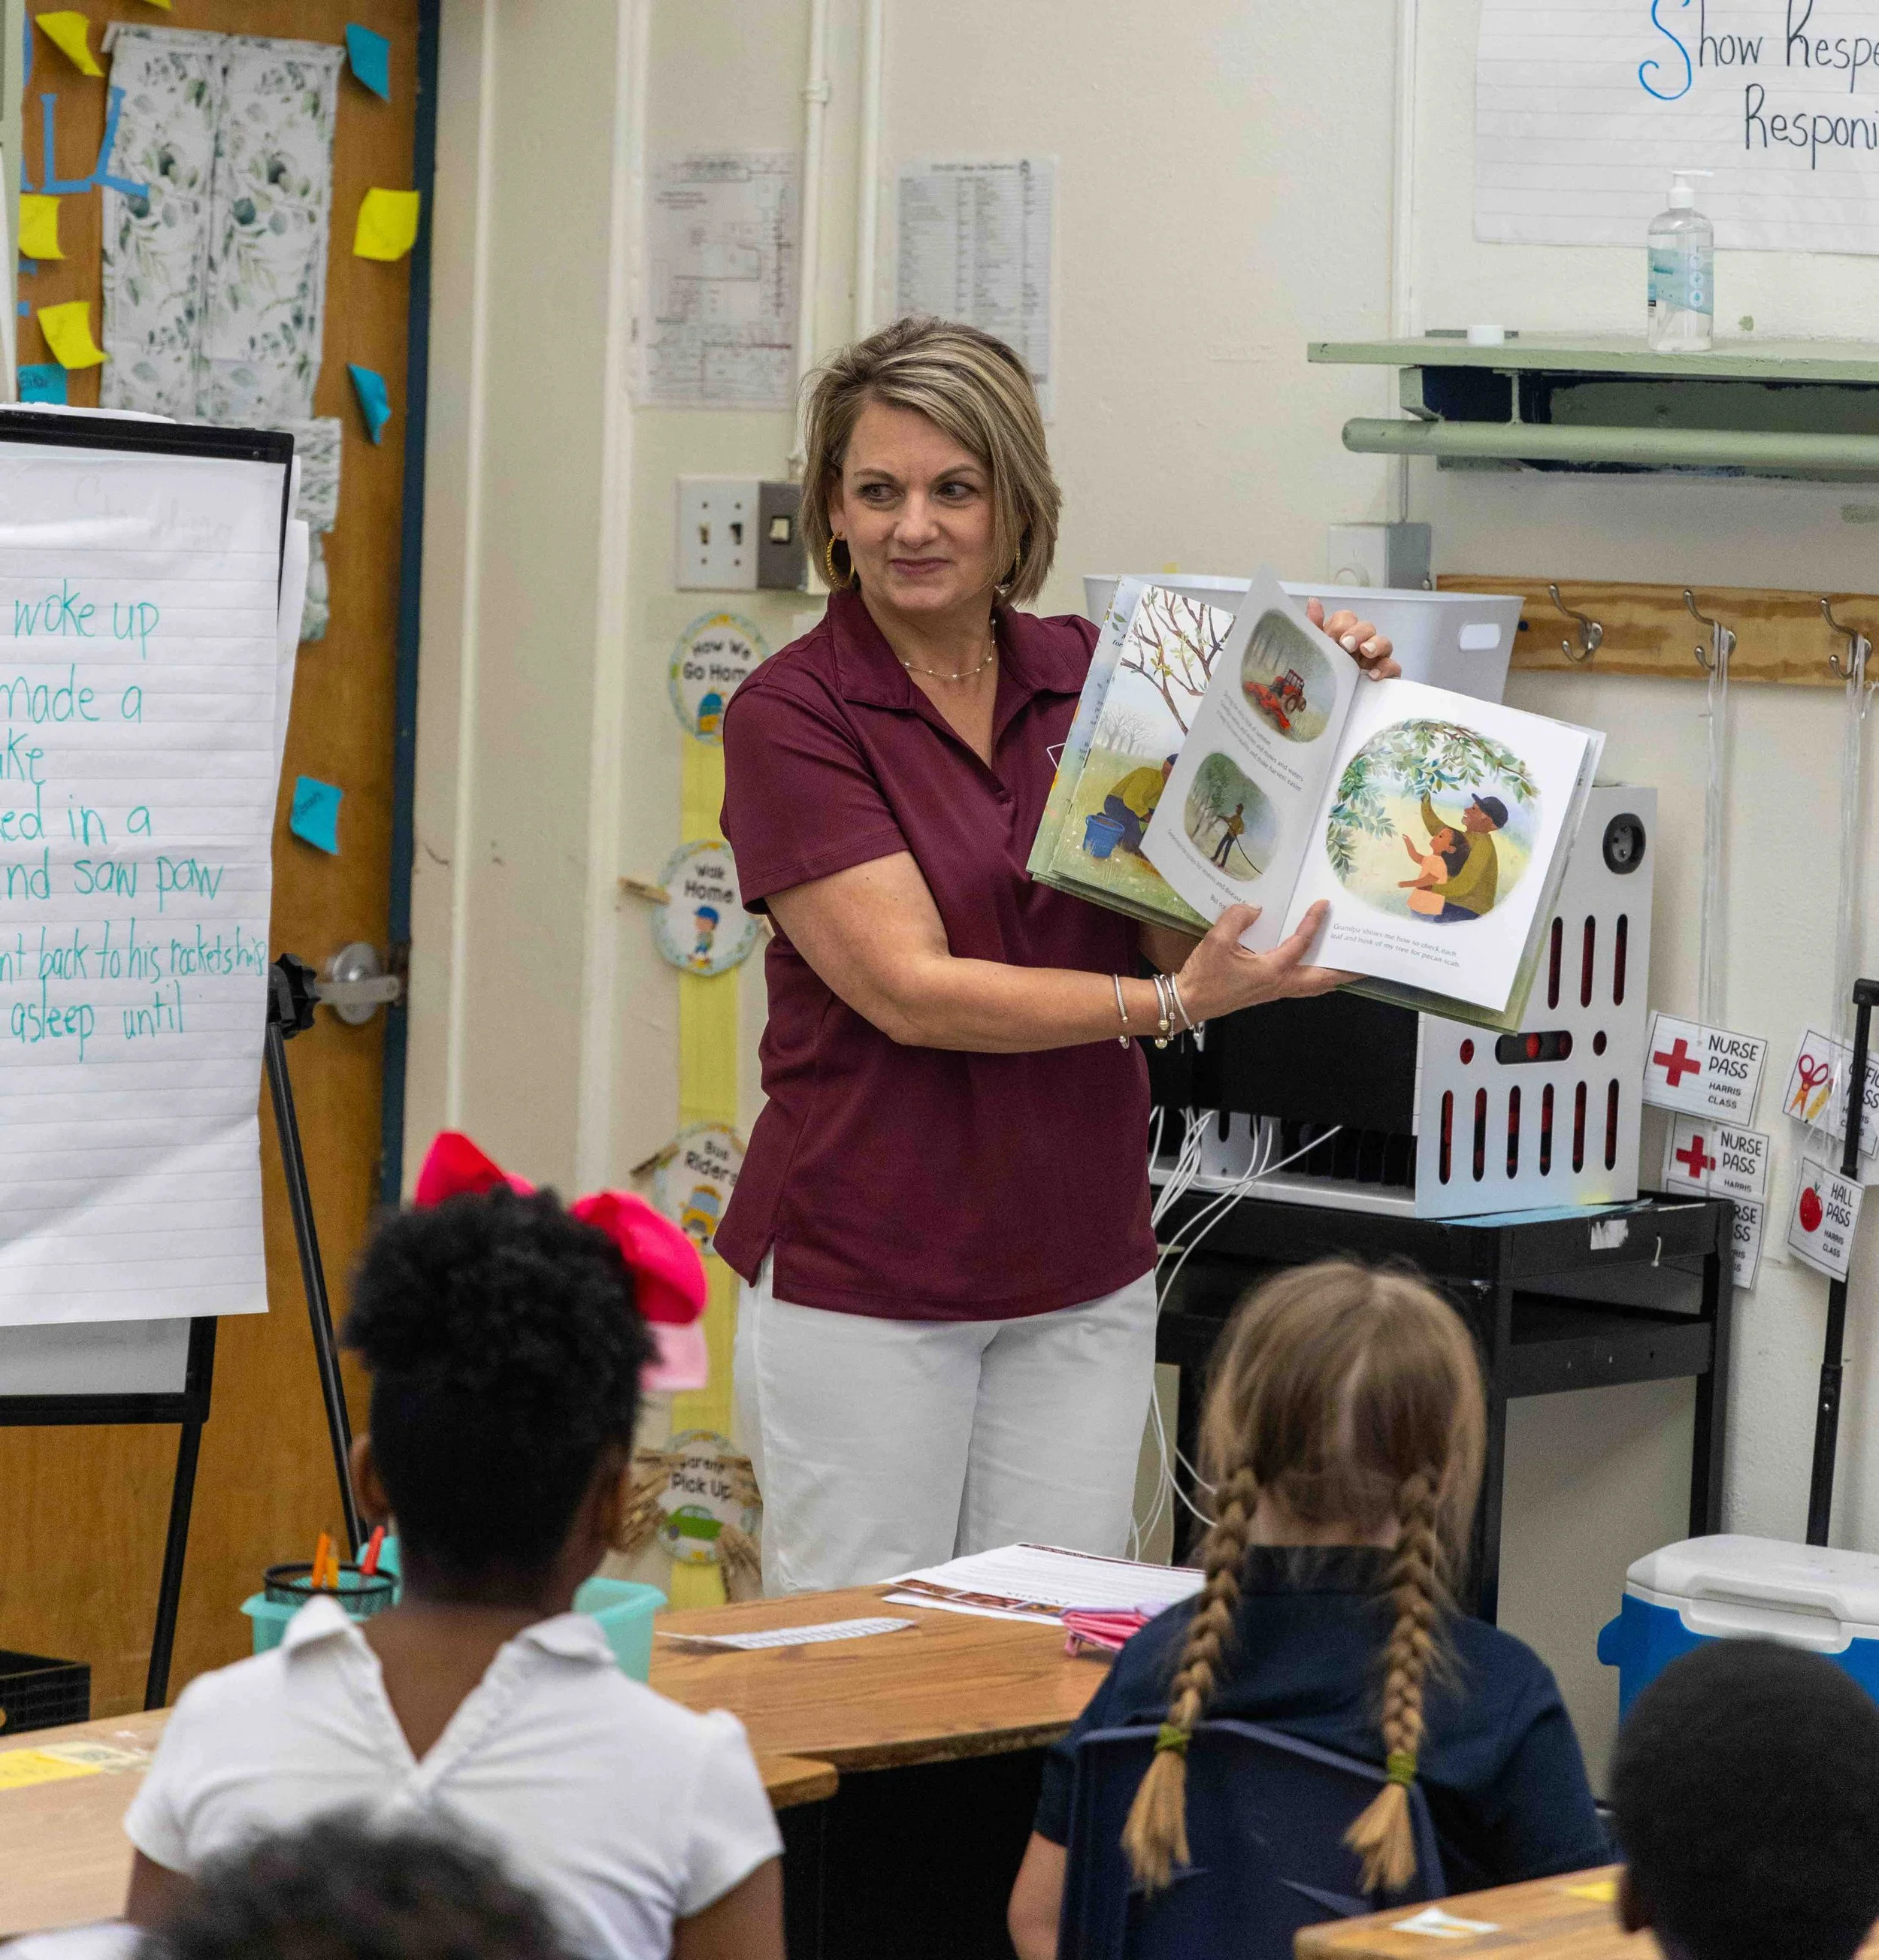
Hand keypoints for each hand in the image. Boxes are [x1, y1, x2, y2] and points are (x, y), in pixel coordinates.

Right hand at [1174, 900, 1352, 1022]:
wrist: (1190, 1001)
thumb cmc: (1204, 974)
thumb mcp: (1218, 940)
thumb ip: (1238, 918)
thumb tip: (1255, 908)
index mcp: (1272, 970)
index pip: (1301, 944)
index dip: (1313, 923)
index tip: (1324, 905)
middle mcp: (1280, 984)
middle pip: (1323, 979)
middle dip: (1346, 971)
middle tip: (1367, 961)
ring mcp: (1274, 991)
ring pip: (1314, 987)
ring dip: (1333, 977)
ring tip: (1348, 966)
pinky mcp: (1266, 993)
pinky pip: (1301, 987)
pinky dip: (1316, 979)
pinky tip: (1315, 969)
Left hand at [1306, 597, 1399, 679]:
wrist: (1333, 712)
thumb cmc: (1324, 677)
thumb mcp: (1314, 653)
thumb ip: (1313, 628)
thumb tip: (1313, 602)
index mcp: (1341, 637)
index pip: (1346, 618)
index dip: (1340, 624)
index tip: (1331, 638)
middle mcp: (1360, 644)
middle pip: (1367, 627)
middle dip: (1357, 632)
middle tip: (1346, 645)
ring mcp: (1376, 659)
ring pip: (1385, 642)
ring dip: (1375, 644)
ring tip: (1365, 653)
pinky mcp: (1387, 675)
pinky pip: (1394, 666)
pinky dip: (1385, 668)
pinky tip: (1372, 676)